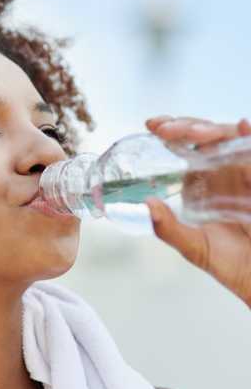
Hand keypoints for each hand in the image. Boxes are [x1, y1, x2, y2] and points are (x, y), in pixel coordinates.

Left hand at [144, 115, 250, 307]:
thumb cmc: (229, 263)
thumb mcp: (193, 246)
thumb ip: (168, 228)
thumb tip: (148, 205)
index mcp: (200, 182)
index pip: (183, 148)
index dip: (169, 131)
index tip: (152, 125)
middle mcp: (221, 172)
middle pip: (204, 135)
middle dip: (185, 126)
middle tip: (165, 129)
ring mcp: (244, 171)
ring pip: (228, 137)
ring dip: (211, 130)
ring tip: (193, 135)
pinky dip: (247, 136)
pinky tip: (241, 127)